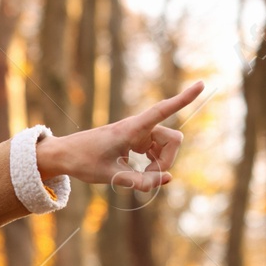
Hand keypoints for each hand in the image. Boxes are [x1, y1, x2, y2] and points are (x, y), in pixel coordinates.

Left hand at [35, 80, 202, 190]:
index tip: (202, 84)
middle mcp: (138, 127)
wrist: (64, 154)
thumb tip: (167, 180)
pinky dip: (154, 163)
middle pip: (172, 140)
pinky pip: (157, 150)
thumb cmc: (83, 162)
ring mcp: (139, 133)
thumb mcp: (110, 175)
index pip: (162, 110)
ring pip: (167, 146)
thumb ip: (139, 181)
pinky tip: (141, 171)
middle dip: (167, 160)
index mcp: (131, 129)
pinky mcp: (136, 140)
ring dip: (160, 163)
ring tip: (141, 178)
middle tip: (148, 178)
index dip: (183, 99)